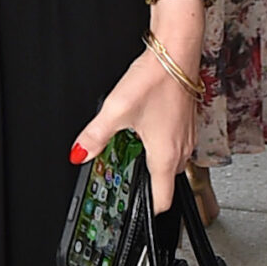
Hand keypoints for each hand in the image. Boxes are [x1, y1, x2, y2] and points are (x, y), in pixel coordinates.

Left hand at [72, 6, 200, 212]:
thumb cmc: (156, 80)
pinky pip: (175, 143)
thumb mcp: (115, 111)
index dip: (151, 210)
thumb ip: (95, 137)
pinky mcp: (186, 120)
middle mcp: (181, 149)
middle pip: (166, 180)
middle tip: (125, 179)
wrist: (177, 52)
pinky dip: (161, 144)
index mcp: (166, 155)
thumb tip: (79, 154)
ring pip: (171, 161)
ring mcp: (187, 134)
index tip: (140, 214)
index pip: (164, 198)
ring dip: (153, 162)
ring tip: (132, 153)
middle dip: (147, 184)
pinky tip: (144, 128)